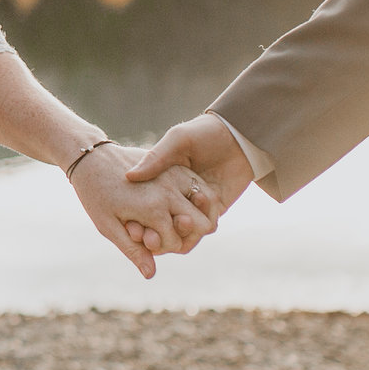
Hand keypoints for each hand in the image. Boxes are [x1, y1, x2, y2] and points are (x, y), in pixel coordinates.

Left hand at [69, 144, 215, 278]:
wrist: (92, 159)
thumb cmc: (96, 196)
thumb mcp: (109, 227)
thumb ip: (133, 250)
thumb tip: (150, 275)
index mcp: (153, 209)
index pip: (178, 242)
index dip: (166, 248)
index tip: (148, 242)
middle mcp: (169, 191)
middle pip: (201, 225)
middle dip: (187, 234)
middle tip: (168, 232)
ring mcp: (175, 175)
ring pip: (208, 204)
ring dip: (199, 216)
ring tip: (179, 220)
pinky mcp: (177, 165)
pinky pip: (201, 186)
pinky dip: (201, 198)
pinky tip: (187, 205)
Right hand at [124, 114, 256, 255]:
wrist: (240, 136)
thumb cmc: (205, 132)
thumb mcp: (178, 140)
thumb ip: (157, 158)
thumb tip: (130, 176)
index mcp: (165, 179)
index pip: (145, 204)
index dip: (136, 217)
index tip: (128, 224)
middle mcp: (178, 195)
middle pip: (160, 223)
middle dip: (151, 233)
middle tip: (144, 237)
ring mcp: (196, 205)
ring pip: (179, 231)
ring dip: (170, 236)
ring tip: (159, 237)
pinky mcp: (215, 210)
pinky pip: (202, 230)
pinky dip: (192, 235)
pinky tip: (185, 226)